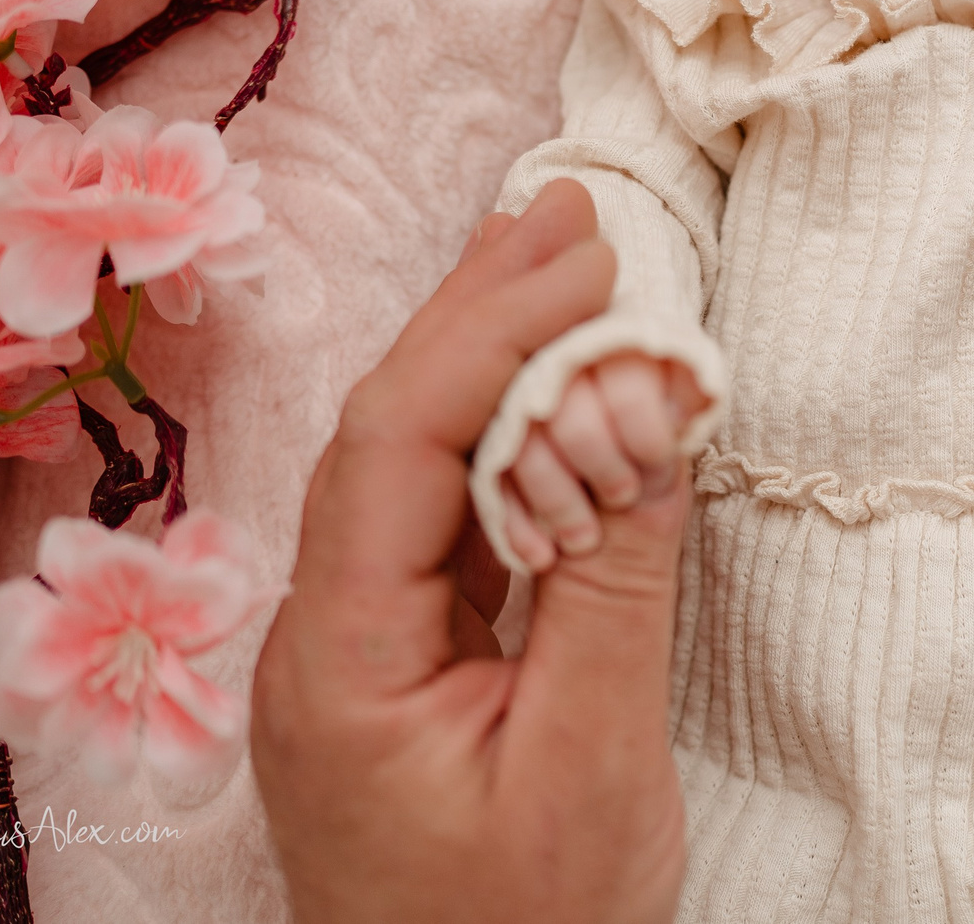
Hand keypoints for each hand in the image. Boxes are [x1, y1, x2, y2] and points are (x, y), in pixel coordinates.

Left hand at [253, 181, 692, 923]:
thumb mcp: (590, 763)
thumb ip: (612, 582)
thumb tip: (644, 411)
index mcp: (343, 659)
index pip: (402, 442)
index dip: (493, 332)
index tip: (591, 259)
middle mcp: (329, 637)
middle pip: (392, 431)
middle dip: (479, 311)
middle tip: (570, 211)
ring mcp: (362, 653)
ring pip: (418, 468)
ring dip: (493, 361)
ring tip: (565, 262)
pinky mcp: (408, 670)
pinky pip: (452, 525)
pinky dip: (512, 444)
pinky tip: (558, 394)